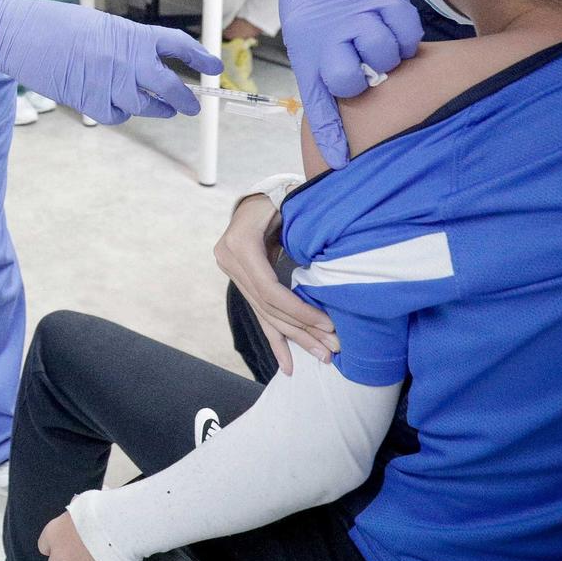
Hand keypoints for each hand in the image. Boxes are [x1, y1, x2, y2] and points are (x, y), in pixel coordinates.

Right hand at [0, 0, 219, 123]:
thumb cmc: (57, 24)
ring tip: (159, 108)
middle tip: (192, 106)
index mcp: (132, 35)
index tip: (213, 67)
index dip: (200, 57)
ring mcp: (109, 83)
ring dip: (154, 109)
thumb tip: (148, 65)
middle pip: (169, 87)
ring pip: (144, 106)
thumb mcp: (101, 26)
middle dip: (185, 100)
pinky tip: (116, 105)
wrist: (22, 34)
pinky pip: (116, 115)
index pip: (178, 46)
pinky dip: (120, 113)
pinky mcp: (89, 101)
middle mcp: (126, 60)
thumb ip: (128, 45)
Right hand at [214, 193, 336, 371]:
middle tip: (332, 349)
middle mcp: (230, 261)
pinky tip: (287, 364)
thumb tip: (326, 271)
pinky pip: (259, 315)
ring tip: (321, 356)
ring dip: (295, 339)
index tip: (328, 324)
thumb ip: (301, 236)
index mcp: (240, 244)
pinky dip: (275, 341)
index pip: (270, 290)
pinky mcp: (240, 283)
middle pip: (269, 307)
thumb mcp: (289, 209)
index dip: (299, 310)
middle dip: (302, 330)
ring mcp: (232, 274)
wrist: (260, 196)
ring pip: (266, 315)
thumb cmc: (280, 198)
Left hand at [275, 0, 421, 168]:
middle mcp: (336, 36)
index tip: (344, 149)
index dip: (335, 126)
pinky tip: (394, 33)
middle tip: (361, 65)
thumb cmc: (313, 19)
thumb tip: (335, 155)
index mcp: (313, 53)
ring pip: (388, 55)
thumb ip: (322, 100)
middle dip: (364, 77)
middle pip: (362, 78)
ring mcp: (362, 17)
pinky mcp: (387, 0)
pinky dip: (406, 38)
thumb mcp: (305, 56)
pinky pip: (409, 33)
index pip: (326, 99)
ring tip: (376, 46)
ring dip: (387, 57)